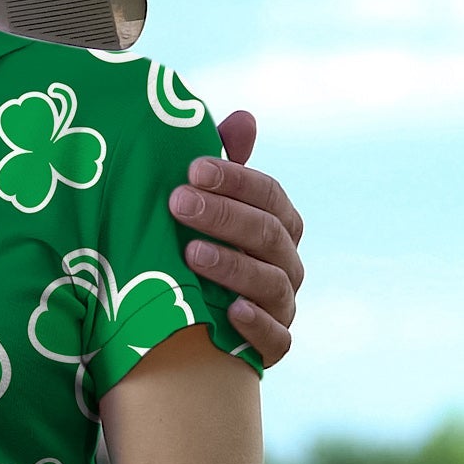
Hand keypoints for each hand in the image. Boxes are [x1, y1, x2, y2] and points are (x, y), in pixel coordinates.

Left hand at [168, 110, 303, 366]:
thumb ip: (223, 164)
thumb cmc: (195, 244)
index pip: (269, 195)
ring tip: (191, 253)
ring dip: (233, 266)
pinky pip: (276, 339)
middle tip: (177, 203)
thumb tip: (244, 117)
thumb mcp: (203, 203)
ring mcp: (282, 304)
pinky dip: (257, 325)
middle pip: (268, 235)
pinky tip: (230, 311)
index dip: (235, 180)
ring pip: (271, 283)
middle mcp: (286, 262)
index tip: (191, 169)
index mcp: (277, 223)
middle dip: (224, 216)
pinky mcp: (272, 345)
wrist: (188, 320)